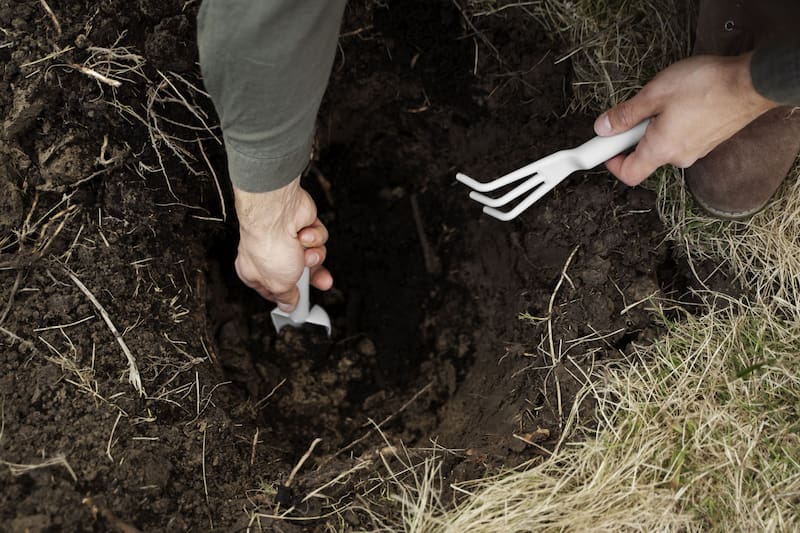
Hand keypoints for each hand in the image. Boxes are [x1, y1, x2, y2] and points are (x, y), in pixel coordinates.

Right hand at [233, 177, 332, 310]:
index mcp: (256, 271)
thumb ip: (285, 297)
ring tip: (306, 253)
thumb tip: (288, 306)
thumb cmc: (269, 245)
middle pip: (299, 272)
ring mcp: (287, 238)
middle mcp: (270, 254)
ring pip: (311, 255)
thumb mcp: (279, 284)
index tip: (301, 301)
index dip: (290, 295)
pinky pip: (316, 238)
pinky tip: (305, 235)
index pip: (275, 289)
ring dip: (313, 256)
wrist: (277, 213)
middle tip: (323, 281)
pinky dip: (314, 238)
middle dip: (313, 276)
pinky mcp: (301, 224)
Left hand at [594, 53, 778, 185]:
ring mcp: (697, 151)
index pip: (628, 174)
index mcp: (661, 150)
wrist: (753, 82)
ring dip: (657, 127)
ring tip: (667, 100)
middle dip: (635, 135)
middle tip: (639, 109)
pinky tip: (684, 102)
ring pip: (665, 144)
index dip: (612, 162)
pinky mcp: (709, 141)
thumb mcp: (655, 94)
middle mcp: (679, 157)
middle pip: (645, 157)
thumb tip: (603, 127)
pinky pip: (682, 138)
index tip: (605, 146)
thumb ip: (626, 115)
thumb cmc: (706, 85)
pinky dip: (675, 125)